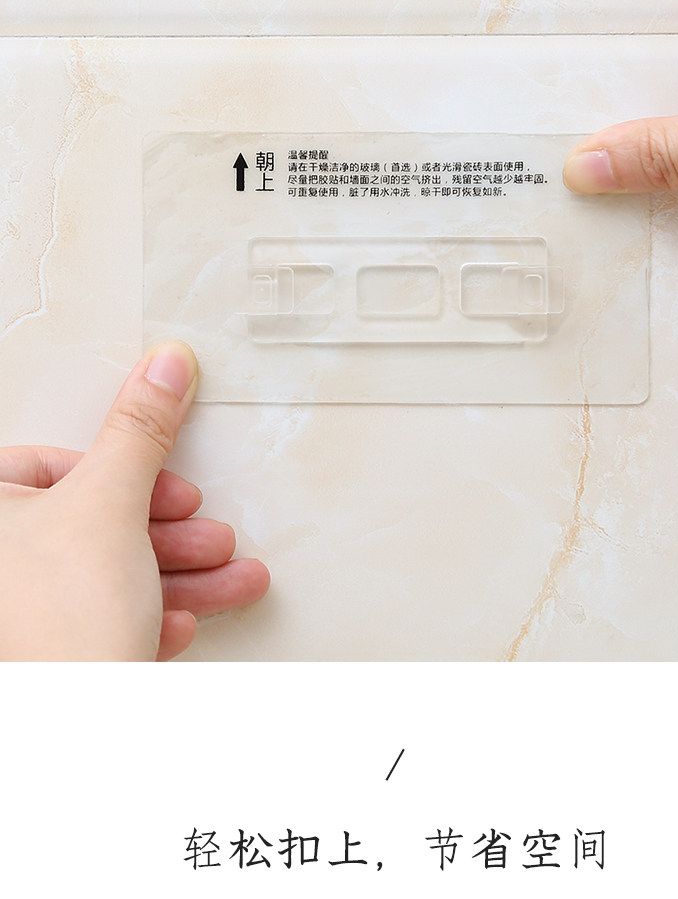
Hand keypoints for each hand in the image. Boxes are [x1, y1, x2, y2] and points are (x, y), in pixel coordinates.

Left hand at [0, 342, 268, 660]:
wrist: (73, 734)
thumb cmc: (55, 630)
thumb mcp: (111, 503)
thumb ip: (140, 431)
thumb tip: (161, 368)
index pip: (50, 464)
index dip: (124, 473)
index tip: (168, 485)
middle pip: (91, 522)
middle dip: (168, 532)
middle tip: (206, 533)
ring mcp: (17, 613)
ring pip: (109, 573)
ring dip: (181, 573)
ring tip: (231, 576)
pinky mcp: (50, 653)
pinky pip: (105, 619)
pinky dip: (152, 614)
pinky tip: (181, 619)